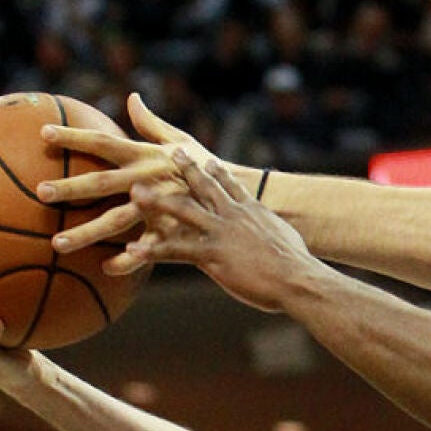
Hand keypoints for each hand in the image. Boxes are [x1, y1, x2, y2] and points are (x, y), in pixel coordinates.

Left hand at [38, 94, 232, 271]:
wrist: (262, 198)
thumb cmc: (218, 170)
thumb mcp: (187, 142)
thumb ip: (153, 124)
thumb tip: (132, 98)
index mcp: (152, 157)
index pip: (105, 142)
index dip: (74, 136)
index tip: (42, 132)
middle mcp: (156, 179)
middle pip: (106, 182)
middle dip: (72, 186)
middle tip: (41, 191)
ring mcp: (169, 207)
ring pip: (121, 220)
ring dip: (89, 231)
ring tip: (59, 244)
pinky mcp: (180, 229)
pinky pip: (153, 248)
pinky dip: (132, 258)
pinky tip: (109, 269)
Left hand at [128, 152, 324, 313]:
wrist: (298, 278)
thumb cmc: (299, 267)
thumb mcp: (288, 242)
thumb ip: (275, 237)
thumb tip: (280, 241)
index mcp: (255, 212)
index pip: (234, 186)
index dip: (219, 173)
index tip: (208, 161)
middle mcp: (236, 216)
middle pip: (206, 186)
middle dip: (187, 169)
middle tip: (173, 152)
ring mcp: (222, 233)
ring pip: (183, 210)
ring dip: (157, 200)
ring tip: (135, 191)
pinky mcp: (212, 254)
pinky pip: (176, 250)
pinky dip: (152, 251)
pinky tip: (131, 250)